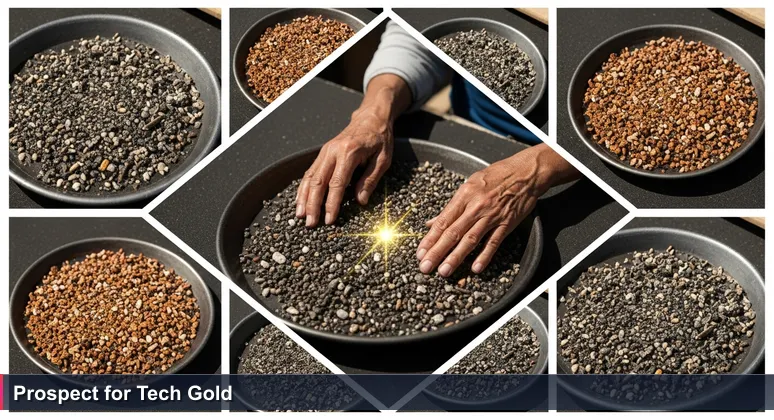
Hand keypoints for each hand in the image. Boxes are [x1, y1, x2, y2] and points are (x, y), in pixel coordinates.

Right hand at [295, 111, 392, 226]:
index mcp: (349, 152)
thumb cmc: (379, 138)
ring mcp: (325, 151)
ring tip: (300, 215)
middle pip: (318, 182)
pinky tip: (300, 200)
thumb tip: (360, 201)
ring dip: (303, 198)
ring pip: (309, 177)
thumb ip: (370, 180)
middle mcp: (333, 151)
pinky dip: (303, 187)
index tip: (329, 220)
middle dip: (312, 205)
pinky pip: (310, 172)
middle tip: (310, 223)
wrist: (371, 118)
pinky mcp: (323, 153)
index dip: (331, 203)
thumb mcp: (383, 159)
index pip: (337, 183)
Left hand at [416, 144, 579, 276]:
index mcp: (464, 196)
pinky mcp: (506, 224)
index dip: (430, 238)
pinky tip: (475, 268)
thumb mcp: (469, 185)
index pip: (443, 221)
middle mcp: (476, 207)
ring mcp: (491, 216)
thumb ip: (451, 206)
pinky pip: (493, 242)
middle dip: (437, 251)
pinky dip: (484, 256)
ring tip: (444, 271)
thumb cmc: (495, 176)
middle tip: (425, 266)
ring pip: (470, 239)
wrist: (525, 173)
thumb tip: (432, 222)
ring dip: (456, 257)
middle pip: (453, 232)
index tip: (420, 252)